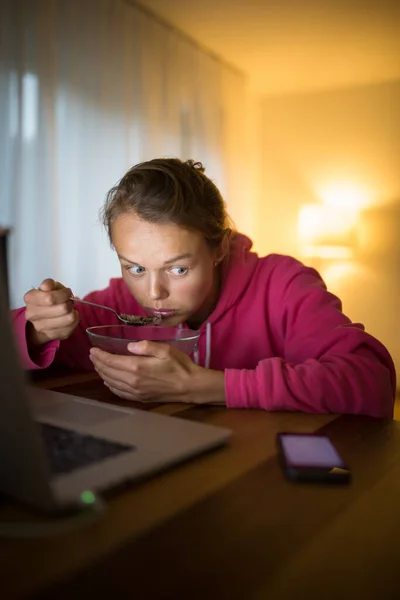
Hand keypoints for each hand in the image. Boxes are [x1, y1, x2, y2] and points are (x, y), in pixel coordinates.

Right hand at [24, 279, 78, 345]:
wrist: (43, 316)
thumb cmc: (49, 297)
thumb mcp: (50, 286)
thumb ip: (49, 284)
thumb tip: (46, 286)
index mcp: (30, 298)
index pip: (50, 298)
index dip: (64, 294)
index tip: (67, 292)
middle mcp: (32, 314)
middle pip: (63, 308)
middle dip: (69, 302)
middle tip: (68, 301)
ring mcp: (41, 327)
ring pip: (70, 318)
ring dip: (73, 311)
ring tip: (68, 309)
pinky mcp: (52, 335)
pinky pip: (72, 326)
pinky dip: (75, 320)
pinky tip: (68, 317)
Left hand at [90, 341, 225, 404]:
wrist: (190, 387)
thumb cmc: (179, 366)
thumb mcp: (165, 350)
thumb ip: (146, 346)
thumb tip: (129, 346)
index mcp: (137, 367)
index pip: (110, 361)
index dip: (99, 355)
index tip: (92, 349)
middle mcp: (132, 381)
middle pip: (107, 372)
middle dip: (98, 363)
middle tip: (93, 355)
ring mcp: (135, 392)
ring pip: (111, 383)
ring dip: (102, 373)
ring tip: (98, 365)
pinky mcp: (139, 398)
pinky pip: (119, 392)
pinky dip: (110, 385)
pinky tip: (109, 381)